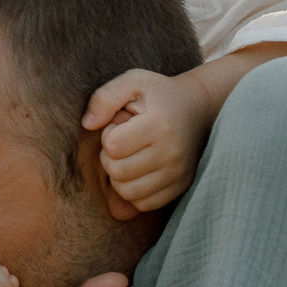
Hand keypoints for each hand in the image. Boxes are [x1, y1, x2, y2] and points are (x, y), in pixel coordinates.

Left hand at [81, 67, 211, 215]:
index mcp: (159, 124)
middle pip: (117, 172)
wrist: (199, 108)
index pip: (113, 145)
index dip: (108, 134)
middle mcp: (172, 153)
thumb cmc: (158, 95)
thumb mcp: (133, 82)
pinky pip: (143, 204)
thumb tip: (87, 124)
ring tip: (130, 157)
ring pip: (128, 193)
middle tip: (122, 142)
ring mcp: (178, 173)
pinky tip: (139, 171)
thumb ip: (104, 98)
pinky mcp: (181, 187)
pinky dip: (134, 191)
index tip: (120, 125)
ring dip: (119, 177)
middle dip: (110, 157)